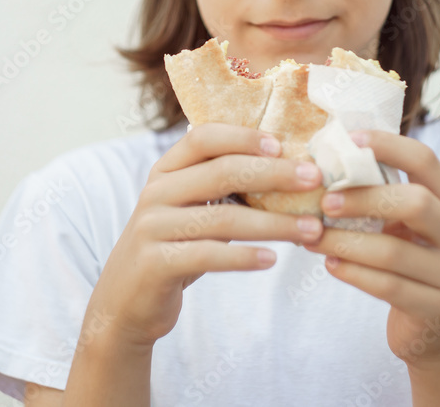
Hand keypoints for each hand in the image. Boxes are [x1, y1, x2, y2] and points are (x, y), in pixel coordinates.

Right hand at [83, 123, 325, 349]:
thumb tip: (289, 169)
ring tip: (311, 229)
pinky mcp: (155, 264)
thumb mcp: (190, 211)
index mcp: (166, 171)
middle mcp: (156, 193)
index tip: (283, 144)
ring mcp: (153, 228)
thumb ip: (222, 189)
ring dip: (274, 224)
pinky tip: (271, 260)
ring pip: (223, 218)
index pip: (203, 137)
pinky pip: (208, 256)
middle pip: (222, 172)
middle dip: (274, 174)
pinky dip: (244, 257)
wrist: (124, 303)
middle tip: (315, 179)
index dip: (243, 136)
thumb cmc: (173, 249)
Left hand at [302, 129, 439, 369]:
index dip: (388, 145)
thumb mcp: (404, 227)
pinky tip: (330, 265)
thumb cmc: (410, 264)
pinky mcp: (437, 308)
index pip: (425, 161)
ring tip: (314, 237)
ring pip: (394, 251)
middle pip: (416, 202)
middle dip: (365, 198)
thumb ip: (380, 197)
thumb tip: (323, 165)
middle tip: (325, 201)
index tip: (350, 140)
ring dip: (346, 242)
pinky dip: (354, 273)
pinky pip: (389, 286)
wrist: (437, 329)